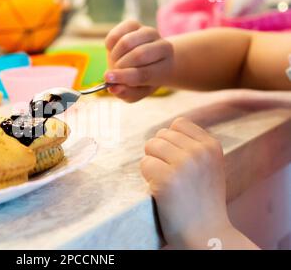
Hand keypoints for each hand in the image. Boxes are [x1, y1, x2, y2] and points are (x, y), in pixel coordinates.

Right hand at [105, 20, 173, 102]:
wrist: (146, 61)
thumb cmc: (142, 80)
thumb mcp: (137, 92)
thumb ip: (126, 93)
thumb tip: (112, 88)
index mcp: (166, 66)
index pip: (145, 73)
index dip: (125, 77)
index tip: (108, 78)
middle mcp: (162, 46)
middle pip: (138, 55)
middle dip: (120, 66)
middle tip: (114, 73)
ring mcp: (149, 32)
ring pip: (126, 42)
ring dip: (114, 56)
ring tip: (116, 64)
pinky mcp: (134, 25)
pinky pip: (116, 34)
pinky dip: (110, 45)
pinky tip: (114, 52)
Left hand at [140, 117, 230, 247]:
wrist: (207, 234)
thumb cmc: (203, 202)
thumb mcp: (210, 167)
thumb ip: (194, 147)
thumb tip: (164, 132)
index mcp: (212, 146)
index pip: (179, 123)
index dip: (171, 141)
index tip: (176, 161)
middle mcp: (199, 152)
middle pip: (161, 134)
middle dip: (159, 152)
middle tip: (170, 174)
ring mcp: (183, 164)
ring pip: (151, 146)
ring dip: (152, 162)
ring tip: (164, 181)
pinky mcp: (166, 179)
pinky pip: (144, 163)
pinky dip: (147, 176)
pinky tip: (160, 190)